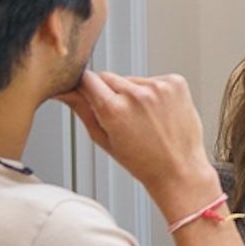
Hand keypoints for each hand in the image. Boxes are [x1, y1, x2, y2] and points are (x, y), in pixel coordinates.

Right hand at [60, 71, 218, 220]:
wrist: (179, 168)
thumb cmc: (142, 162)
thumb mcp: (104, 139)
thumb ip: (82, 111)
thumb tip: (65, 92)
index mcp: (114, 110)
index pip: (87, 79)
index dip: (84, 86)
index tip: (85, 92)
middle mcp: (137, 94)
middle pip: (108, 77)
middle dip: (108, 92)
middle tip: (119, 117)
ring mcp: (159, 86)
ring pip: (131, 79)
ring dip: (131, 92)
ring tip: (142, 119)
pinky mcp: (176, 82)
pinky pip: (153, 79)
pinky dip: (152, 91)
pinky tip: (158, 113)